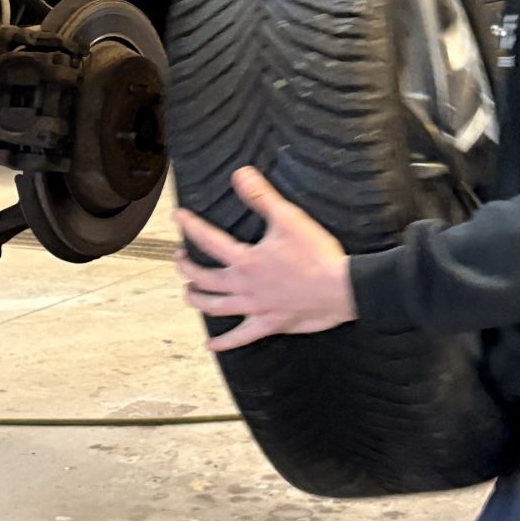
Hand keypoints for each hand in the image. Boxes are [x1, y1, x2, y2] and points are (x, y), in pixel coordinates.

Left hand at [174, 168, 356, 350]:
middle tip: (179, 256)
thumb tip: (240, 174)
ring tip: (188, 291)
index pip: (209, 240)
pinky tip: (211, 346)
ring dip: (197, 299)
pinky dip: (224, 343)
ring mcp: (254, 308)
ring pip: (215, 307)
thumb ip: (261, 196)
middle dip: (186, 266)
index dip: (190, 226)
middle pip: (204, 278)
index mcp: (246, 260)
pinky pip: (240, 337)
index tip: (178, 217)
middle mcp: (244, 286)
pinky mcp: (269, 324)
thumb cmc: (317, 254)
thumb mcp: (288, 218)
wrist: (341, 289)